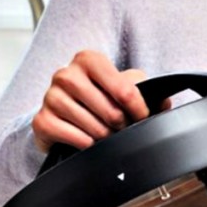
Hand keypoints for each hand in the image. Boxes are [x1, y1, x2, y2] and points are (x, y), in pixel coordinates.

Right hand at [32, 50, 156, 151]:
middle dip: (122, 127)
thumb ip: (144, 91)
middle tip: (120, 129)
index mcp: (88, 60)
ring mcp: (51, 97)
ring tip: (104, 135)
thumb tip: (165, 103)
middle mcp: (66, 74)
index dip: (140, 110)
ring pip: (95, 129)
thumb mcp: (119, 89)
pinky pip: (76, 139)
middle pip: (111, 113)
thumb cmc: (94, 100)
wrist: (60, 116)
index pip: (125, 89)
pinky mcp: (42, 121)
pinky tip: (87, 141)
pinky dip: (87, 145)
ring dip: (105, 138)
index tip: (142, 119)